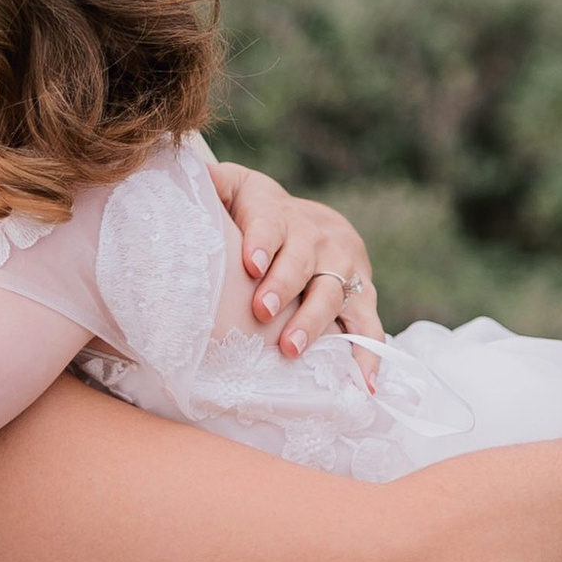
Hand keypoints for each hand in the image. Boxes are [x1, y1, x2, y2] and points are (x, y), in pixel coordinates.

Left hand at [208, 163, 384, 358]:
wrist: (316, 222)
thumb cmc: (262, 213)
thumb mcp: (238, 188)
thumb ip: (215, 184)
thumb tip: (193, 176)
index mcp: (281, 215)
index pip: (270, 225)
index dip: (261, 242)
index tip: (250, 262)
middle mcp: (317, 240)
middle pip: (302, 263)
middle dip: (284, 286)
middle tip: (262, 311)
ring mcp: (344, 269)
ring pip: (332, 295)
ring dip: (313, 322)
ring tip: (291, 349)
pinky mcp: (362, 296)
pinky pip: (368, 327)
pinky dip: (368, 356)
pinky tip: (363, 385)